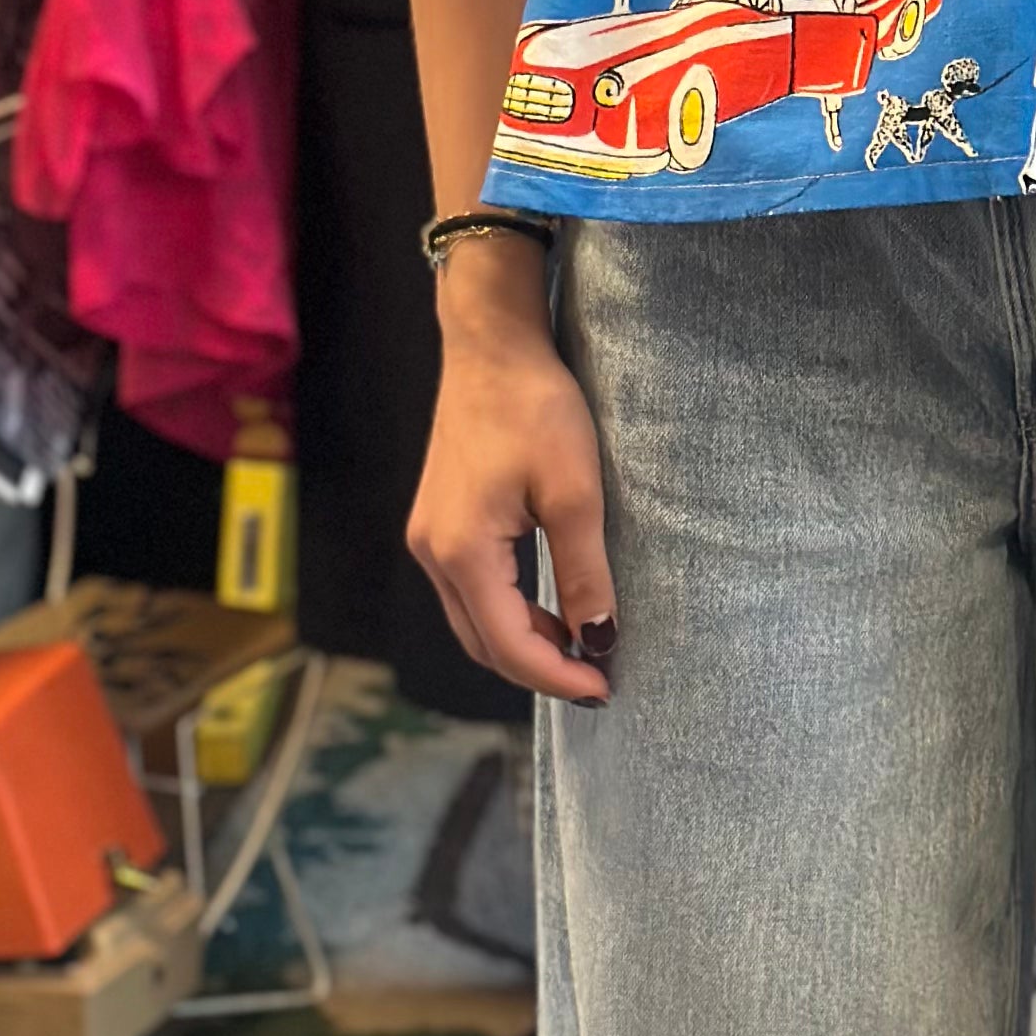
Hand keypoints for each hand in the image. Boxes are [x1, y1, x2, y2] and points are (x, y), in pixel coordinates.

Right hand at [406, 254, 615, 702]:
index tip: (606, 689)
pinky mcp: (438, 523)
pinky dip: (508, 614)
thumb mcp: (575, 492)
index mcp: (462, 551)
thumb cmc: (535, 407)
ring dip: (524, 645)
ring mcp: (429, 538)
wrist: (491, 346)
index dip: (558, 676)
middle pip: (483, 645)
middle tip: (599, 678)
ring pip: (473, 623)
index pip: (509, 645)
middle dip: (540, 670)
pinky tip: (549, 611)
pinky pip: (470, 592)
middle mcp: (433, 553)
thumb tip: (599, 640)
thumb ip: (584, 573)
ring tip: (582, 649)